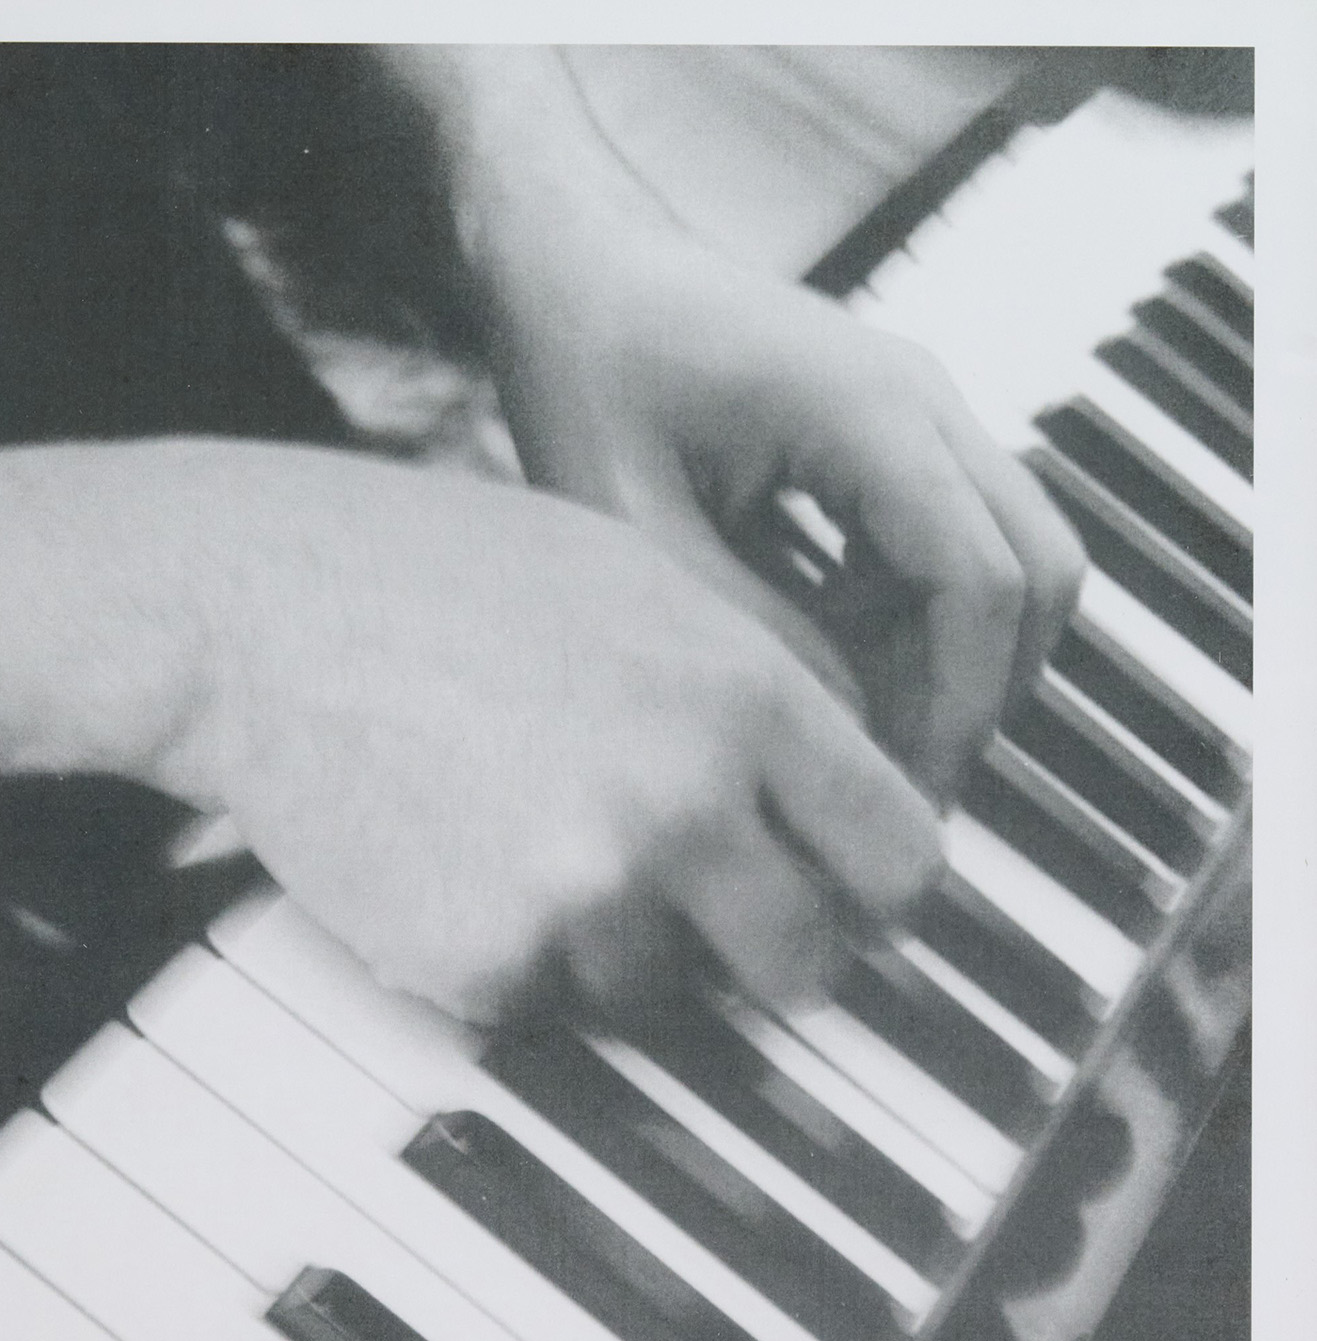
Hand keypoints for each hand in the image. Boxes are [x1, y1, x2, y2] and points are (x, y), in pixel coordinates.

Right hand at [0, 439, 940, 1021]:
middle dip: (768, 957)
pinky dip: (519, 964)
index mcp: (746, 698)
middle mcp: (686, 805)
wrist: (257, 608)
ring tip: (534, 847)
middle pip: (806, 964)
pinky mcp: (486, 964)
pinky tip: (461, 865)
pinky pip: (547, 1008)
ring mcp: (586, 895)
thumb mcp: (641, 582)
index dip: (880, 895)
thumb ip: (759, 694)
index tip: (850, 903)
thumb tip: (838, 802)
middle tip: (716, 925)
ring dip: (623, 955)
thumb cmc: (439, 573)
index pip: (902, 858)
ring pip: (665, 996)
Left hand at [385, 48, 1085, 802]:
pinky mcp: (900, 445)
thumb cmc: (587, 377)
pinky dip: (917, 625)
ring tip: (854, 728)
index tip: (898, 791)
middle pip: (1041, 573)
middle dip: (982, 692)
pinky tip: (829, 661)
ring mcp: (924, 419)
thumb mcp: (634, 530)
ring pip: (1013, 566)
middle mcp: (926, 405)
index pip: (983, 582)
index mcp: (869, 412)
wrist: (576, 272)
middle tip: (894, 780)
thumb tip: (844, 731)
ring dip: (954, 660)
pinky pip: (956, 552)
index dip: (958, 705)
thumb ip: (746, 629)